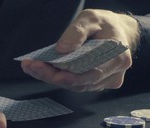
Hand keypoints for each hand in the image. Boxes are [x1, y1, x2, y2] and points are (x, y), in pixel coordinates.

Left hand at [21, 9, 139, 91]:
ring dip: (51, 78)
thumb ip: (77, 32)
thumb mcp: (92, 18)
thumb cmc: (106, 25)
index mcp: (117, 58)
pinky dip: (57, 77)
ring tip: (31, 66)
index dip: (69, 76)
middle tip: (31, 66)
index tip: (47, 70)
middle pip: (80, 83)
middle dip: (52, 76)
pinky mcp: (95, 84)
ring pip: (75, 86)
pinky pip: (74, 84)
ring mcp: (104, 82)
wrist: (118, 32)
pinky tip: (40, 70)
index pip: (91, 74)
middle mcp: (113, 75)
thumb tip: (62, 49)